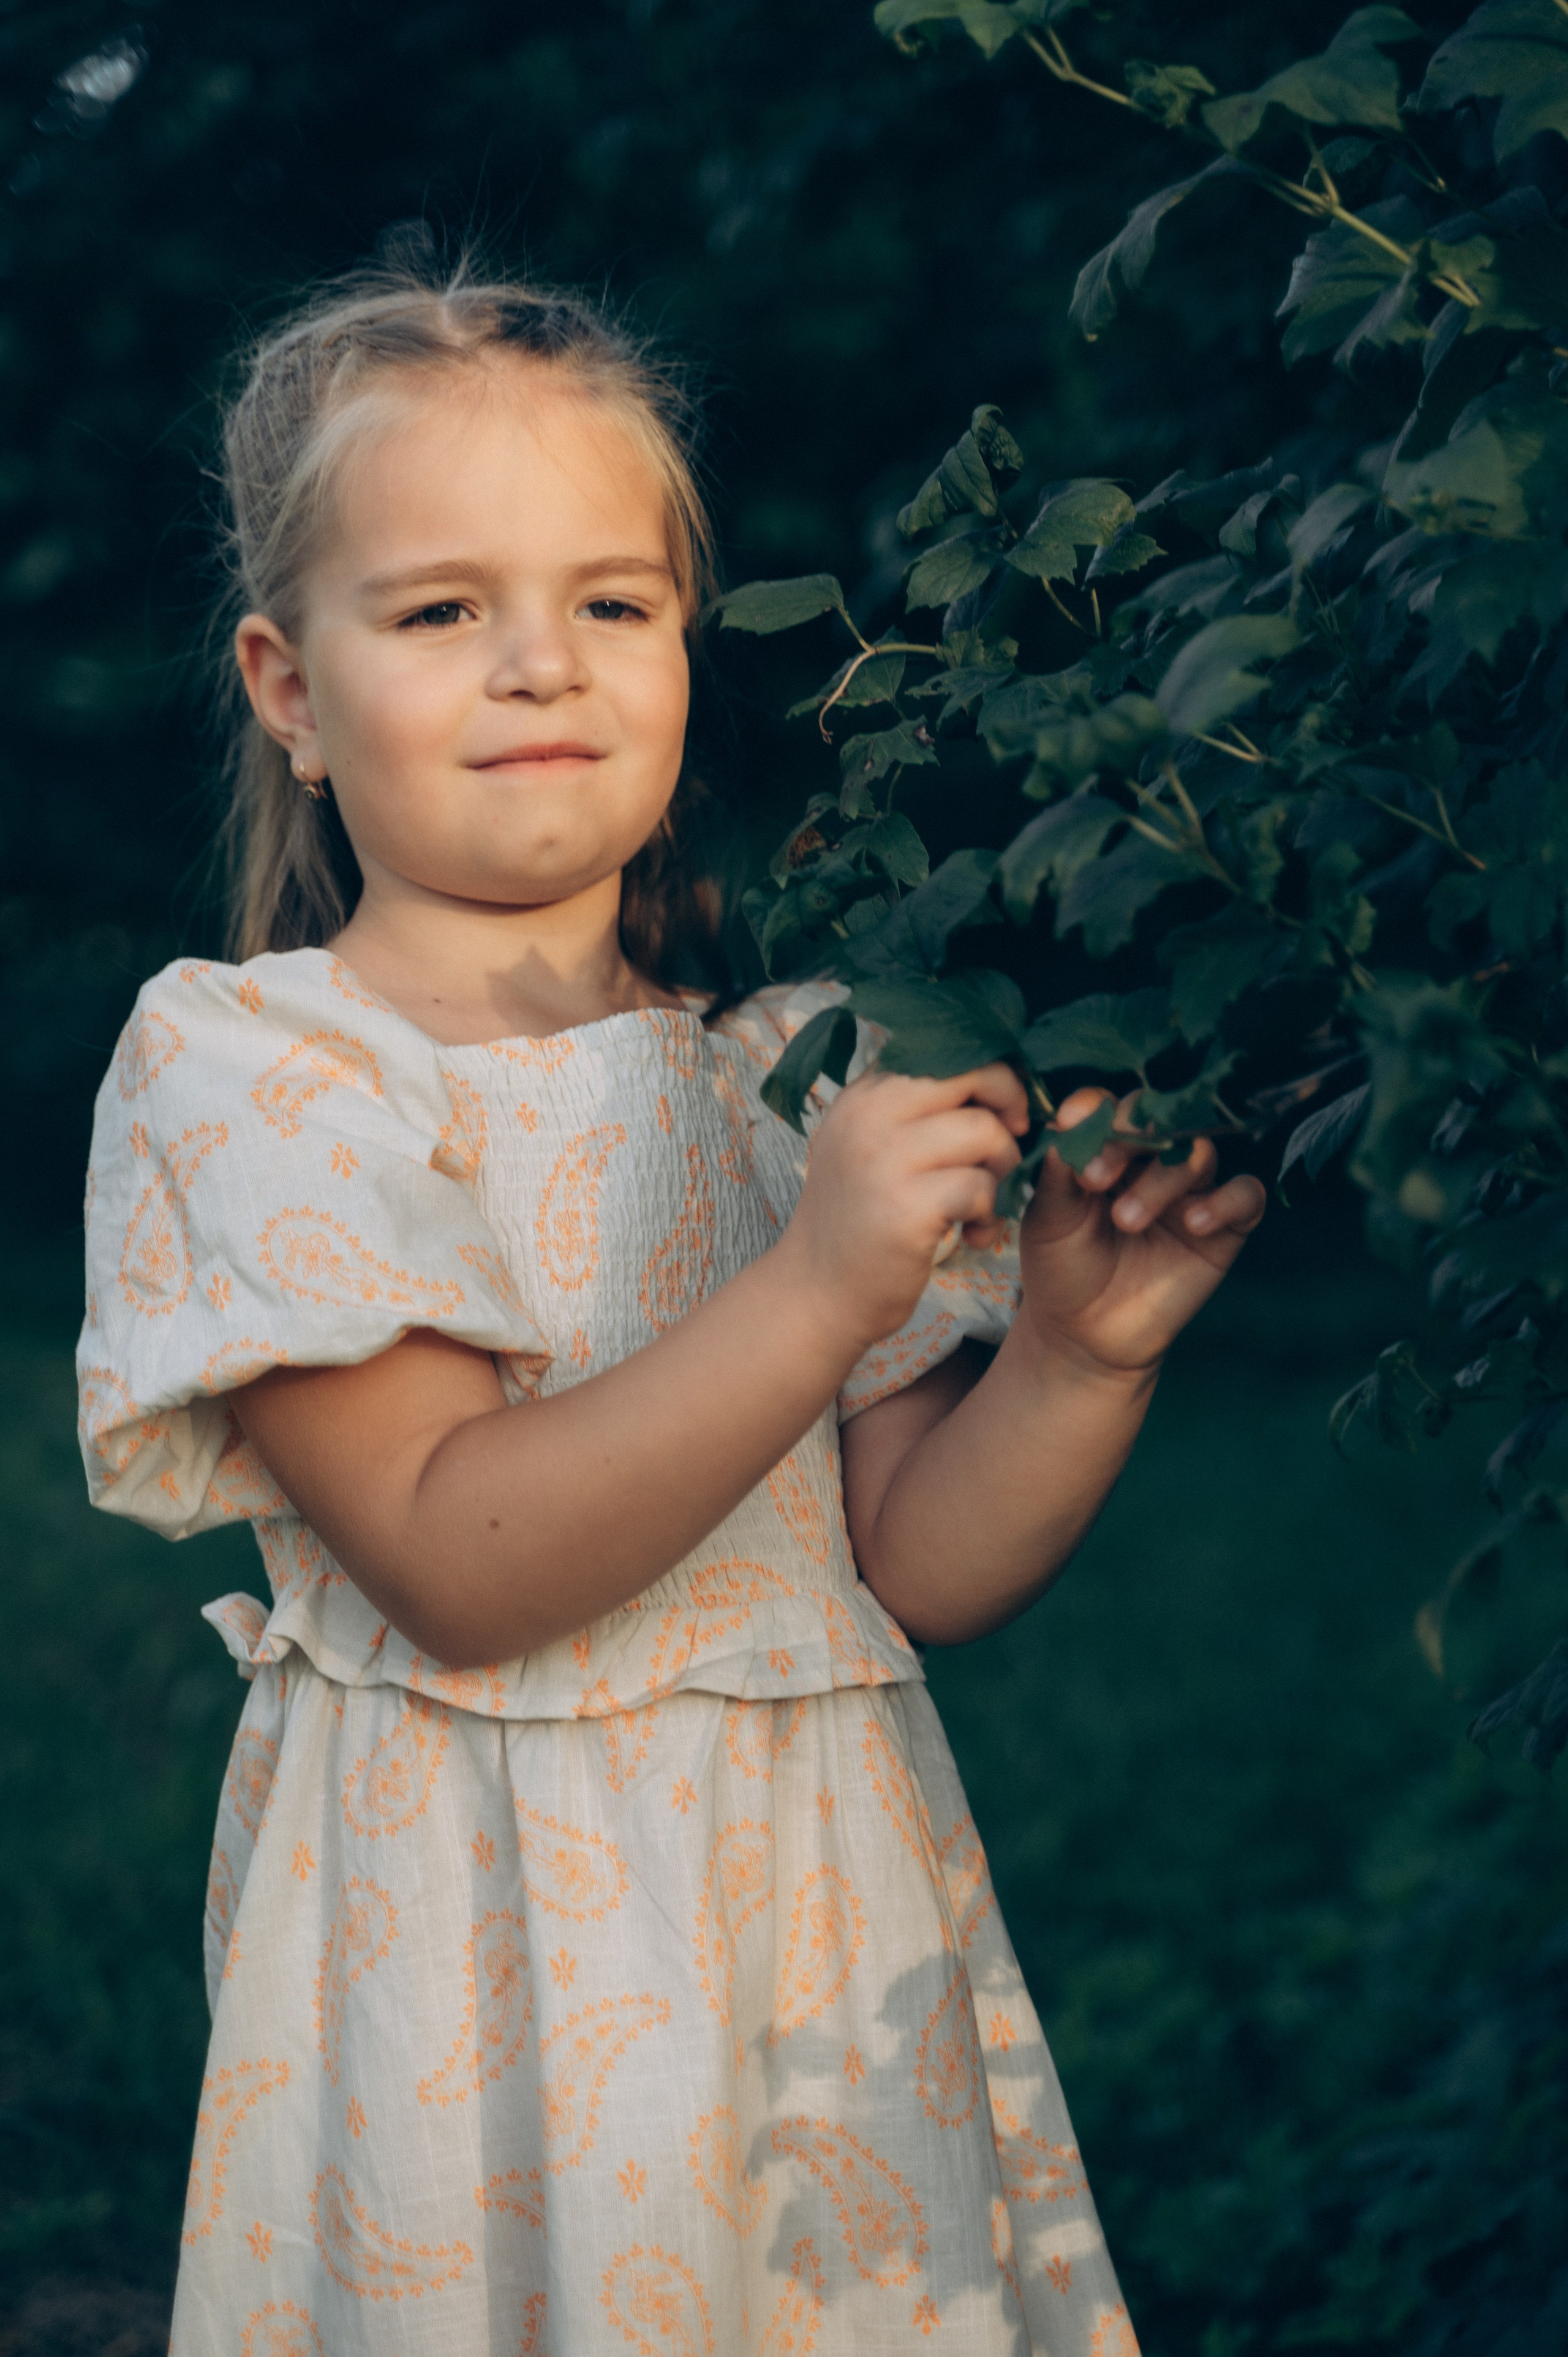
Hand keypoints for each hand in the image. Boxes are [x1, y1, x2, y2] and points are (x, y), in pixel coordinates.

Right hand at [780, 1063, 1027, 1353]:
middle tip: (1010, 1142)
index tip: (1001, 1110)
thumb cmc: (857, 1223)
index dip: (990, 1074)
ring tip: (985, 1204)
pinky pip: (981, 1187)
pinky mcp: (906, 1208)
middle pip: (973, 1075)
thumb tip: (994, 1076)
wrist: (815, 1295)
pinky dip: (991, 1213)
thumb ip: (910, 1107)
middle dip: (1010, 1105)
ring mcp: (884, 1160)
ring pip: (985, 1132)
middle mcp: (868, 1116)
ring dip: (1003, 1171)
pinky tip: (975, 1234)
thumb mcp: (865, 1146)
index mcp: (862, 1095)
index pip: (946, 1049)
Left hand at [1018, 1087, 1265, 1375]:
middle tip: (1095, 1177)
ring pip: (1199, 1154)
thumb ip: (1056, 1174)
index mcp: (1107, 1148)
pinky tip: (1194, 1224)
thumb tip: (1064, 1126)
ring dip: (1164, 1178)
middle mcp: (1152, 1160)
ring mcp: (1191, 1191)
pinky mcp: (1223, 1227)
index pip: (1110, 1107)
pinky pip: (1245, 1195)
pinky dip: (1225, 1202)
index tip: (1071, 1126)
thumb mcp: (1048, 1221)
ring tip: (1126, 1221)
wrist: (1085, 1334)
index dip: (1095, 1110)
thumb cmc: (1062, 1268)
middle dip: (1129, 1136)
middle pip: (1161, 1119)